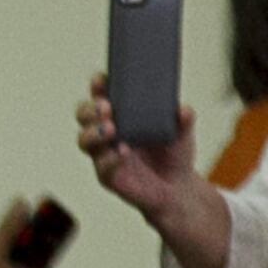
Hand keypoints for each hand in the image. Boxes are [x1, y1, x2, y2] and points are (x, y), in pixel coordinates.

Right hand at [74, 75, 204, 224]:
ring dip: (93, 133)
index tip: (100, 79)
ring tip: (110, 129)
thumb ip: (184, 120)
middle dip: (90, 109)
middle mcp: (107, 132)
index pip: (101, 96)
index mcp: (121, 115)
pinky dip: (110, 158)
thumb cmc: (174, 153)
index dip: (97, 86)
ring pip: (84, 140)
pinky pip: (102, 166)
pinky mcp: (108, 176)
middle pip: (84, 115)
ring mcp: (103, 154)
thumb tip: (183, 110)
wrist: (177, 187)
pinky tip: (123, 152)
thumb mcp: (183, 133)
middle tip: (106, 107)